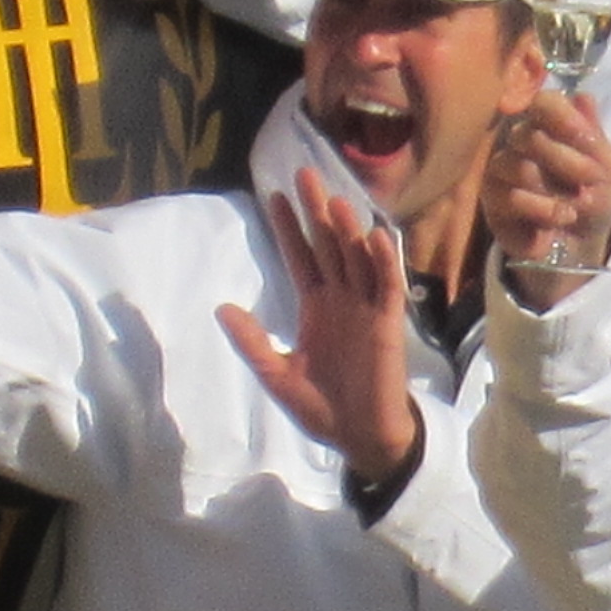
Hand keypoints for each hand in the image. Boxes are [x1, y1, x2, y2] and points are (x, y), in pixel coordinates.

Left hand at [221, 165, 423, 485]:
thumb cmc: (323, 408)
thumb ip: (253, 341)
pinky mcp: (388, 324)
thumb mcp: (276, 375)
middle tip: (304, 174)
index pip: (301, 259)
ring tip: (334, 200)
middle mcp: (342, 301)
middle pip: (328, 247)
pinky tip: (373, 237)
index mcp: (316, 308)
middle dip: (316, 213)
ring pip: (357, 260)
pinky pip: (387, 287)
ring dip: (347, 230)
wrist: (361, 437)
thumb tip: (222, 306)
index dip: (289, 230)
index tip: (274, 197)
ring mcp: (367, 310)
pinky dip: (383, 262)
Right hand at [487, 94, 610, 302]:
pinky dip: (545, 210)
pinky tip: (562, 219)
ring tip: (578, 205)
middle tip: (592, 179)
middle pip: (529, 135)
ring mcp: (501, 170)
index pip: (542, 102)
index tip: (587, 137)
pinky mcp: (492, 201)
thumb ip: (594, 135)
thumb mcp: (608, 167)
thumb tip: (584, 97)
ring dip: (558, 191)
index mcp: (549, 125)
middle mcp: (519, 141)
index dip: (562, 116)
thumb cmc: (595, 194)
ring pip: (518, 167)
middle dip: (568, 160)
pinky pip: (512, 198)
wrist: (584, 240)